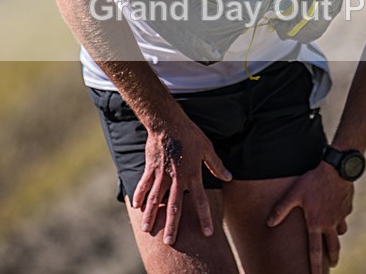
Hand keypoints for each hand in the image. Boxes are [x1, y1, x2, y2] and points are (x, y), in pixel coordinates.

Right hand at [132, 115, 231, 244]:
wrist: (167, 123)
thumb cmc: (190, 135)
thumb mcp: (207, 149)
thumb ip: (216, 165)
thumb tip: (229, 177)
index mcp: (193, 175)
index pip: (200, 201)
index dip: (205, 217)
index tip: (207, 233)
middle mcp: (177, 178)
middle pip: (174, 206)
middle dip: (172, 226)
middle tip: (169, 242)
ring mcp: (162, 175)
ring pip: (156, 200)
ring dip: (152, 216)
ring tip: (147, 230)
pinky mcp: (151, 168)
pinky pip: (144, 185)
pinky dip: (140, 196)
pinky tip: (137, 207)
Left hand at [267, 163, 353, 272]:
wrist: (337, 168)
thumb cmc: (313, 180)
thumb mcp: (294, 193)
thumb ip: (281, 209)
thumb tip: (269, 224)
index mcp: (316, 223)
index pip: (315, 251)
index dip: (315, 266)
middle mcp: (330, 223)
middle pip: (333, 247)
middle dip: (333, 258)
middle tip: (332, 266)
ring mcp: (341, 215)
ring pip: (340, 231)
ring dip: (337, 236)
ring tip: (333, 237)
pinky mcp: (348, 206)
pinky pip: (344, 215)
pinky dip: (341, 216)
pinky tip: (337, 209)